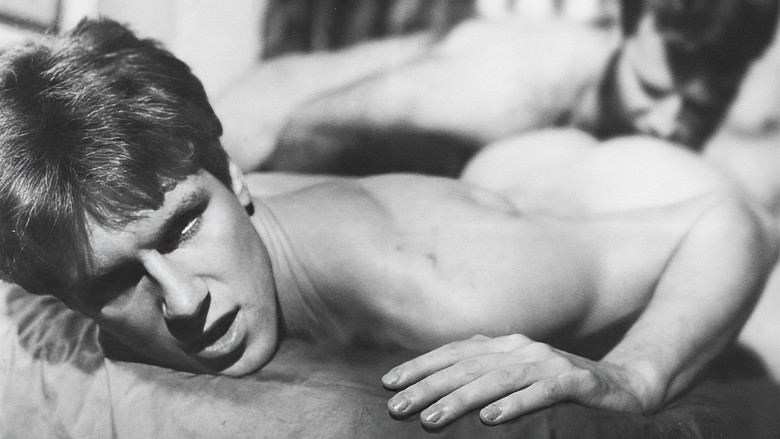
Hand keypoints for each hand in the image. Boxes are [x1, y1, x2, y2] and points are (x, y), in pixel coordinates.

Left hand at [382, 334, 649, 428]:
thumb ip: (484, 373)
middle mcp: (522, 348)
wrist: (625, 385)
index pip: (454, 354)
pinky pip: (542, 393)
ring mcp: (549, 363)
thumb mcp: (518, 375)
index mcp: (504, 345)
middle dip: (427, 387)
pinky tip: (491, 421)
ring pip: (496, 380)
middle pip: (467, 367)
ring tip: (430, 420)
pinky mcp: (576, 381)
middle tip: (396, 407)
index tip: (388, 383)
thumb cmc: (560, 383)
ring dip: (460, 400)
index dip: (420, 366)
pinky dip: (515, 405)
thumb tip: (438, 383)